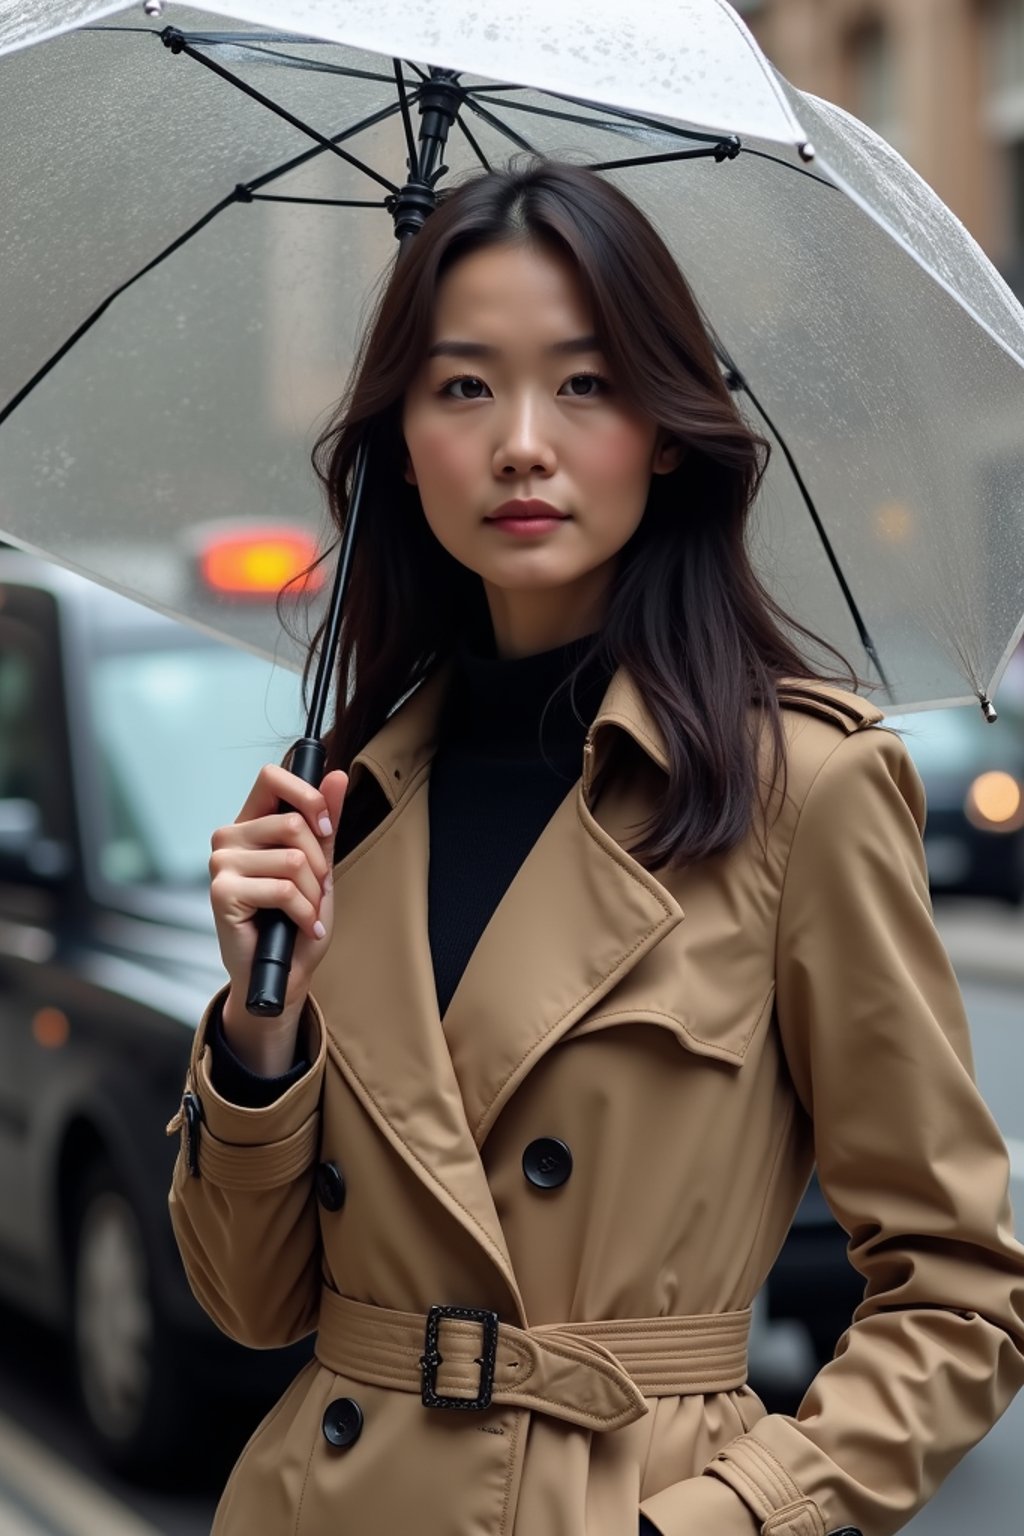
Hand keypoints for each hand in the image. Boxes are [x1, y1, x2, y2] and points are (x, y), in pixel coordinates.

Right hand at [209, 762, 347, 1071]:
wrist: (283, 973)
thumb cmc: (296, 919)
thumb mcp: (320, 866)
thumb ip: (325, 822)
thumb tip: (336, 775)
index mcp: (251, 823)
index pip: (272, 777)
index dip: (307, 797)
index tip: (325, 829)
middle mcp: (229, 838)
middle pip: (293, 825)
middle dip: (319, 865)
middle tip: (315, 892)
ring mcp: (221, 864)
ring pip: (293, 860)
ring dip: (312, 895)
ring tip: (305, 914)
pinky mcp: (221, 892)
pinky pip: (283, 890)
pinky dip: (302, 913)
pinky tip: (299, 927)